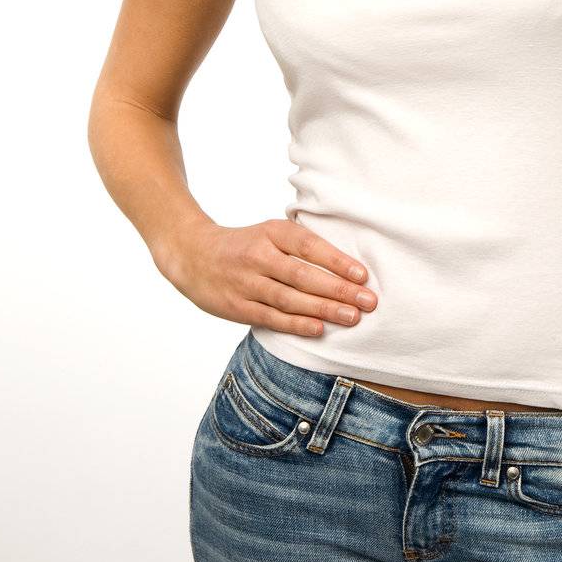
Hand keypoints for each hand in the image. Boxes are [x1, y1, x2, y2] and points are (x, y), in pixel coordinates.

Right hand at [159, 217, 377, 336]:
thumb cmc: (246, 245)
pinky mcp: (237, 306)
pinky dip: (296, 324)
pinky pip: (271, 317)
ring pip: (290, 299)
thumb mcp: (270, 232)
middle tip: (368, 302)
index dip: (337, 261)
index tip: (363, 276)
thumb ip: (301, 245)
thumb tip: (348, 265)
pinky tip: (319, 329)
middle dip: (339, 290)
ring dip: (323, 309)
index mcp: (272, 232)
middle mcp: (259, 256)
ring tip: (352, 317)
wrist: (193, 255)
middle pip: (304, 275)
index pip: (310, 246)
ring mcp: (246, 282)